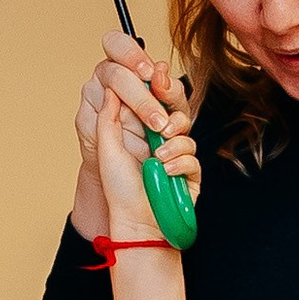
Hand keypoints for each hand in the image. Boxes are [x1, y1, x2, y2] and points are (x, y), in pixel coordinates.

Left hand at [74, 35, 185, 238]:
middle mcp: (159, 136)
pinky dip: (178, 164)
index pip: (151, 95)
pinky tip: (164, 172)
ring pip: (185, 130)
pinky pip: (192, 157)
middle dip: (170, 105)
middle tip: (163, 107)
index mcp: (138, 127)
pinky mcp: (189, 171)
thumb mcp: (106, 147)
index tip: (155, 75)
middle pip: (174, 106)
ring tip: (158, 157)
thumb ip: (109, 115)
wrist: (136, 223)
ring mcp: (176, 153)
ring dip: (172, 143)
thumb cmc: (119, 188)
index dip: (155, 82)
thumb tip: (113, 85)